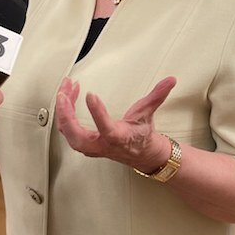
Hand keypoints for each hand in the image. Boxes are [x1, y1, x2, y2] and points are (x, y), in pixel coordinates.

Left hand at [54, 76, 175, 170]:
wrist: (140, 154)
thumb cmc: (141, 134)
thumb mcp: (149, 113)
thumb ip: (158, 95)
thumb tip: (171, 80)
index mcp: (118, 138)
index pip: (106, 128)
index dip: (97, 113)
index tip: (90, 94)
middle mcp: (102, 145)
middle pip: (76, 136)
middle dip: (66, 114)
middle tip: (63, 92)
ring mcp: (90, 146)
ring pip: (68, 132)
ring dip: (63, 110)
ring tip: (66, 87)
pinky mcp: (83, 142)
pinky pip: (68, 128)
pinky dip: (65, 112)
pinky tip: (68, 95)